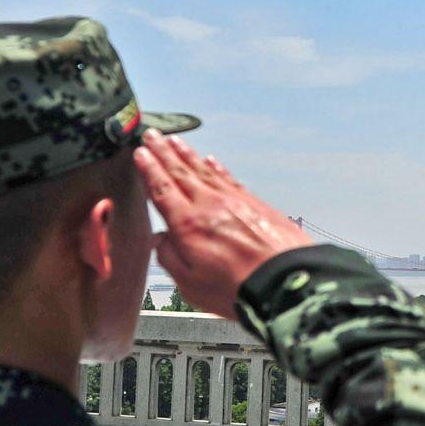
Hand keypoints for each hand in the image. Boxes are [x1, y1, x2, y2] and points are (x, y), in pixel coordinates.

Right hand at [134, 131, 312, 319]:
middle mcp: (209, 205)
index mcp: (187, 224)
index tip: (140, 153)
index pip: (162, 189)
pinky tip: (211, 160)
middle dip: (164, 153)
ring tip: (175, 141)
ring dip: (187, 154)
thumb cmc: (238, 289)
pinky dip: (217, 167)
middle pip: (181, 173)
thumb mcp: (190, 284)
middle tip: (152, 136)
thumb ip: (170, 258)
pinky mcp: (255, 203)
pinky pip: (229, 178)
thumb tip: (160, 241)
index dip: (149, 170)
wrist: (285, 282)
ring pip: (204, 171)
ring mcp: (234, 201)